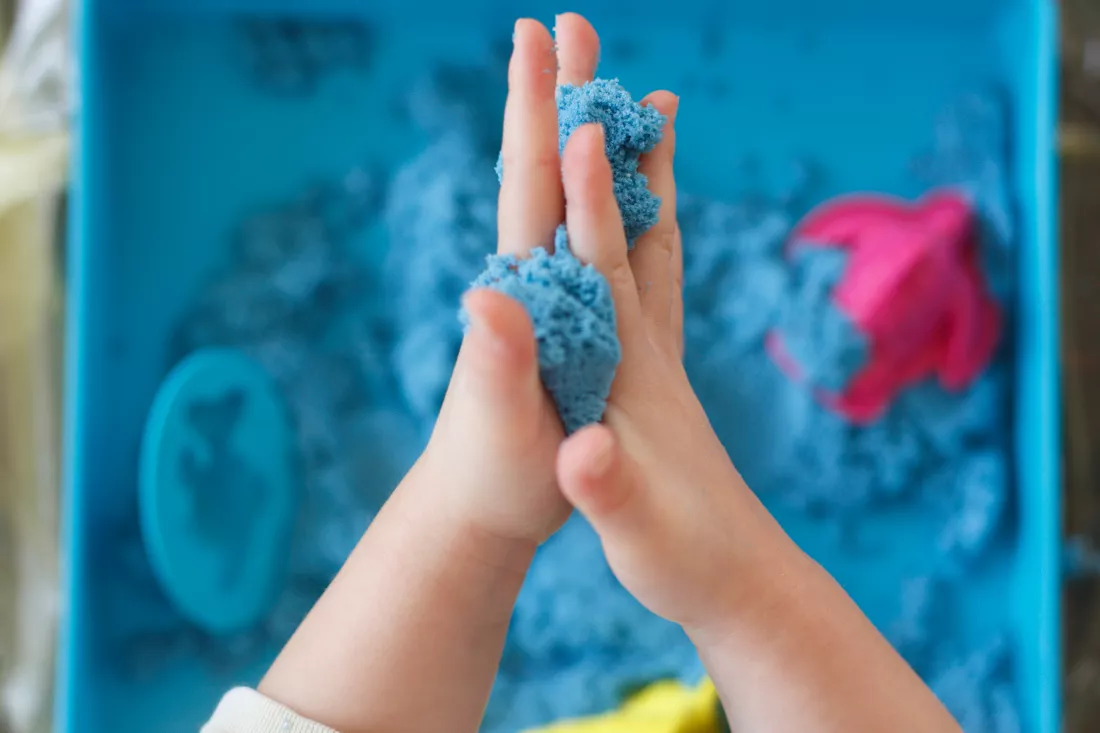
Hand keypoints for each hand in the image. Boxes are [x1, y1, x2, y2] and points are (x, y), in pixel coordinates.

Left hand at [419, 15, 605, 545]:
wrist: (484, 504)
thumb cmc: (493, 474)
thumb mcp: (499, 423)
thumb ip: (496, 365)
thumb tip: (483, 294)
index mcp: (523, 287)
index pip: (528, 182)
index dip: (536, 109)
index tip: (541, 37)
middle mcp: (536, 278)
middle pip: (549, 171)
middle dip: (561, 96)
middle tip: (575, 25)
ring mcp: (558, 299)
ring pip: (581, 203)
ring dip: (599, 142)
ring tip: (627, 94)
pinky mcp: (579, 326)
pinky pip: (608, 249)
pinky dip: (624, 207)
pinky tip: (637, 194)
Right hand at [548, 18, 796, 630]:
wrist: (741, 576)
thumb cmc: (684, 557)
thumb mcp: (633, 531)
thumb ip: (607, 489)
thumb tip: (580, 450)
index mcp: (632, 369)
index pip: (610, 267)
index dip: (594, 199)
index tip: (585, 122)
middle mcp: (648, 343)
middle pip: (634, 224)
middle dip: (614, 142)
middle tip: (597, 63)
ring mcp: (656, 352)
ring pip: (650, 240)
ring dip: (644, 172)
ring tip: (645, 106)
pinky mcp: (656, 371)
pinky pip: (648, 276)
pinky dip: (642, 227)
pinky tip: (639, 216)